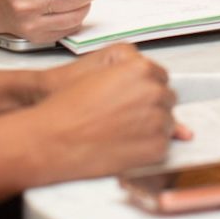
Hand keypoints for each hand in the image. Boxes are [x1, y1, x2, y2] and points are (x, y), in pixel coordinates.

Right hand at [21, 45, 183, 181]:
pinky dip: (147, 149)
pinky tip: (123, 146)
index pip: (160, 77)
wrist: (52, 139)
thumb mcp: (99, 74)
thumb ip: (132, 75)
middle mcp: (154, 92)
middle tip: (122, 117)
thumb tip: (156, 85)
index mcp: (141, 69)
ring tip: (119, 132)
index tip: (130, 99)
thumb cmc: (68, 107)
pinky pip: (163, 146)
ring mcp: (158, 121)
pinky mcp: (156, 148)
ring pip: (167, 123)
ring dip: (150, 127)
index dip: (143, 89)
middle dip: (150, 107)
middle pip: (166, 99)